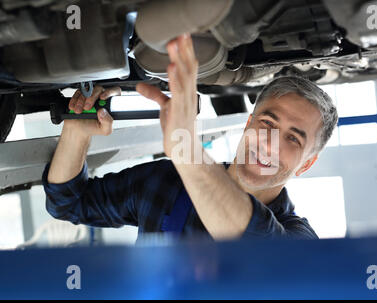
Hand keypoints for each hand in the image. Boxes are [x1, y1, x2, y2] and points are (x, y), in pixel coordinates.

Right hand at [63, 85, 120, 138]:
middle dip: (91, 98)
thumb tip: (103, 112)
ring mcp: (91, 95)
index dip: (109, 92)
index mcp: (111, 104)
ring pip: (87, 90)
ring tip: (79, 111)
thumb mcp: (104, 130)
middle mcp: (102, 98)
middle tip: (87, 107)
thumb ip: (108, 122)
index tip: (102, 98)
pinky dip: (75, 100)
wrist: (79, 129)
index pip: (115, 91)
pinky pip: (78, 92)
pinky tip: (74, 107)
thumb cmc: (93, 128)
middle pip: (99, 89)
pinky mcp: (81, 94)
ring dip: (81, 101)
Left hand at [136, 33, 198, 158]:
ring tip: (174, 44)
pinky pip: (178, 93)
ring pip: (184, 77)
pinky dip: (175, 79)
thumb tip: (141, 84)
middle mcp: (189, 95)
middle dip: (185, 50)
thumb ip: (154, 94)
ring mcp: (185, 103)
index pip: (188, 68)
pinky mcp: (179, 112)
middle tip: (181, 32)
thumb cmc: (177, 129)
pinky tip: (171, 68)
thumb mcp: (165, 108)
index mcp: (186, 93)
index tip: (183, 36)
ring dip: (180, 59)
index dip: (186, 52)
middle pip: (189, 68)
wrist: (184, 150)